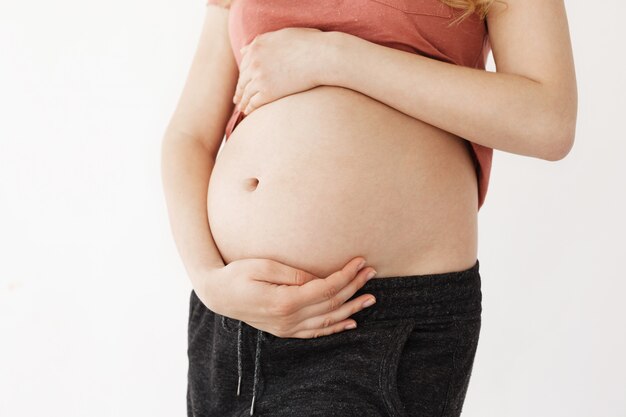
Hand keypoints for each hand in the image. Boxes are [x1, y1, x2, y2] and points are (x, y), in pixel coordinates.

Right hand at [202, 257, 377, 338]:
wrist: (217, 294)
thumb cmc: (237, 274)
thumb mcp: (263, 266)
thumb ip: (293, 274)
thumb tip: (319, 279)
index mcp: (285, 301)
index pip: (326, 288)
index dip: (346, 275)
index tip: (360, 261)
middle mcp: (289, 319)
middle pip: (331, 303)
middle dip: (354, 287)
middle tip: (371, 272)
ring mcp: (287, 328)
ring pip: (328, 320)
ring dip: (351, 308)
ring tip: (370, 298)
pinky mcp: (285, 330)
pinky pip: (316, 332)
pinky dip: (335, 328)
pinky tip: (350, 322)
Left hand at [233, 27, 334, 114]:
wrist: (321, 57)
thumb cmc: (308, 44)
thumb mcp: (280, 35)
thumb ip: (260, 41)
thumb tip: (242, 50)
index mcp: (256, 46)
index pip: (244, 64)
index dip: (243, 76)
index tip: (242, 83)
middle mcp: (254, 62)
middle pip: (242, 80)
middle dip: (239, 90)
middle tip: (237, 99)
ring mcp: (260, 78)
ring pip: (246, 93)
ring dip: (242, 102)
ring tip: (242, 108)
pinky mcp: (268, 92)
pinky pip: (254, 103)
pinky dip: (249, 108)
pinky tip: (249, 112)